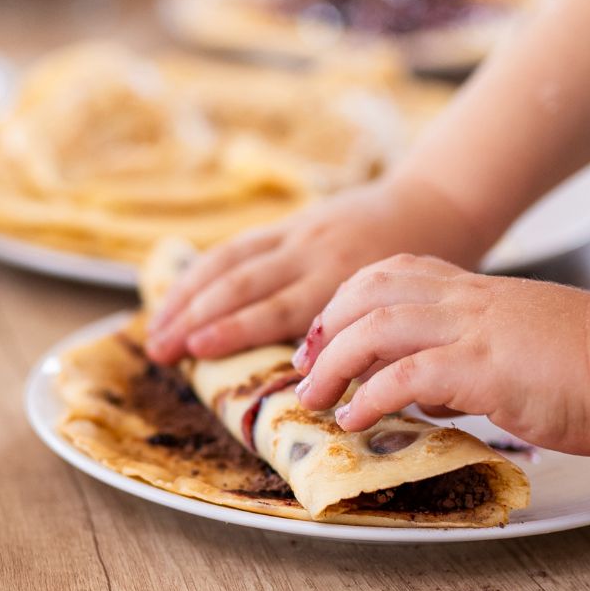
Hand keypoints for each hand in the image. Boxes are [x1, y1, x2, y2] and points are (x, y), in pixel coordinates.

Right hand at [144, 177, 495, 364]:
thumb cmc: (425, 269)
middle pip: (238, 286)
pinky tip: (179, 293)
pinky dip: (202, 271)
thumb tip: (323, 388)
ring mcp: (296, 234)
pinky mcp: (289, 224)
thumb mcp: (404, 309)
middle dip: (193, 319)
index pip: (276, 309)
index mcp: (342, 278)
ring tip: (156, 327)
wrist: (433, 202)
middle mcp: (311, 254)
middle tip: (158, 350)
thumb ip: (363, 340)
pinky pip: (237, 247)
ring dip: (186, 295)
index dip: (233, 331)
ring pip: (228, 262)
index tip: (196, 353)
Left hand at [296, 254, 589, 455]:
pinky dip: (370, 397)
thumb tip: (423, 394)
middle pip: (366, 292)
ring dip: (333, 365)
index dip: (346, 301)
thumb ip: (466, 361)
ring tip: (314, 401)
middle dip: (324, 329)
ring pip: (374, 329)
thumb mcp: (515, 348)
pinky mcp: (482, 368)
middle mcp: (466, 301)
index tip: (324, 336)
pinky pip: (406, 376)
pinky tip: (356, 420)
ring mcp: (472, 331)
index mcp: (475, 291)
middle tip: (303, 369)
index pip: (391, 274)